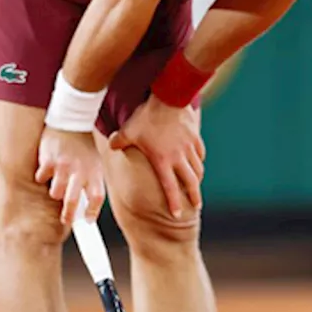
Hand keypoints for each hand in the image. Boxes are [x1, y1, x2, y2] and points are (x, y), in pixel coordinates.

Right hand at [35, 127, 105, 226]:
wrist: (71, 121)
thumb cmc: (83, 147)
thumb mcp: (95, 164)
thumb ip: (92, 184)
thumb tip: (86, 211)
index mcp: (95, 171)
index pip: (97, 197)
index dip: (92, 212)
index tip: (88, 220)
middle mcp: (80, 170)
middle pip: (73, 201)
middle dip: (69, 215)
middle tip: (67, 220)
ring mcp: (63, 165)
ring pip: (55, 193)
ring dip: (55, 191)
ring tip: (58, 182)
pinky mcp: (48, 160)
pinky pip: (42, 178)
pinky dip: (43, 176)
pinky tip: (49, 168)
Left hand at [108, 96, 204, 218]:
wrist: (168, 98)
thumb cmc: (146, 116)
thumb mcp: (128, 130)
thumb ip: (118, 141)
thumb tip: (111, 145)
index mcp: (162, 161)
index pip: (169, 187)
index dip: (174, 202)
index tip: (177, 214)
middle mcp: (178, 157)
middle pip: (190, 182)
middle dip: (194, 196)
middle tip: (196, 206)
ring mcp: (188, 147)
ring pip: (198, 168)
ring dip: (198, 180)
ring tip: (197, 186)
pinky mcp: (194, 137)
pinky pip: (200, 152)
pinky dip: (200, 160)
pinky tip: (199, 162)